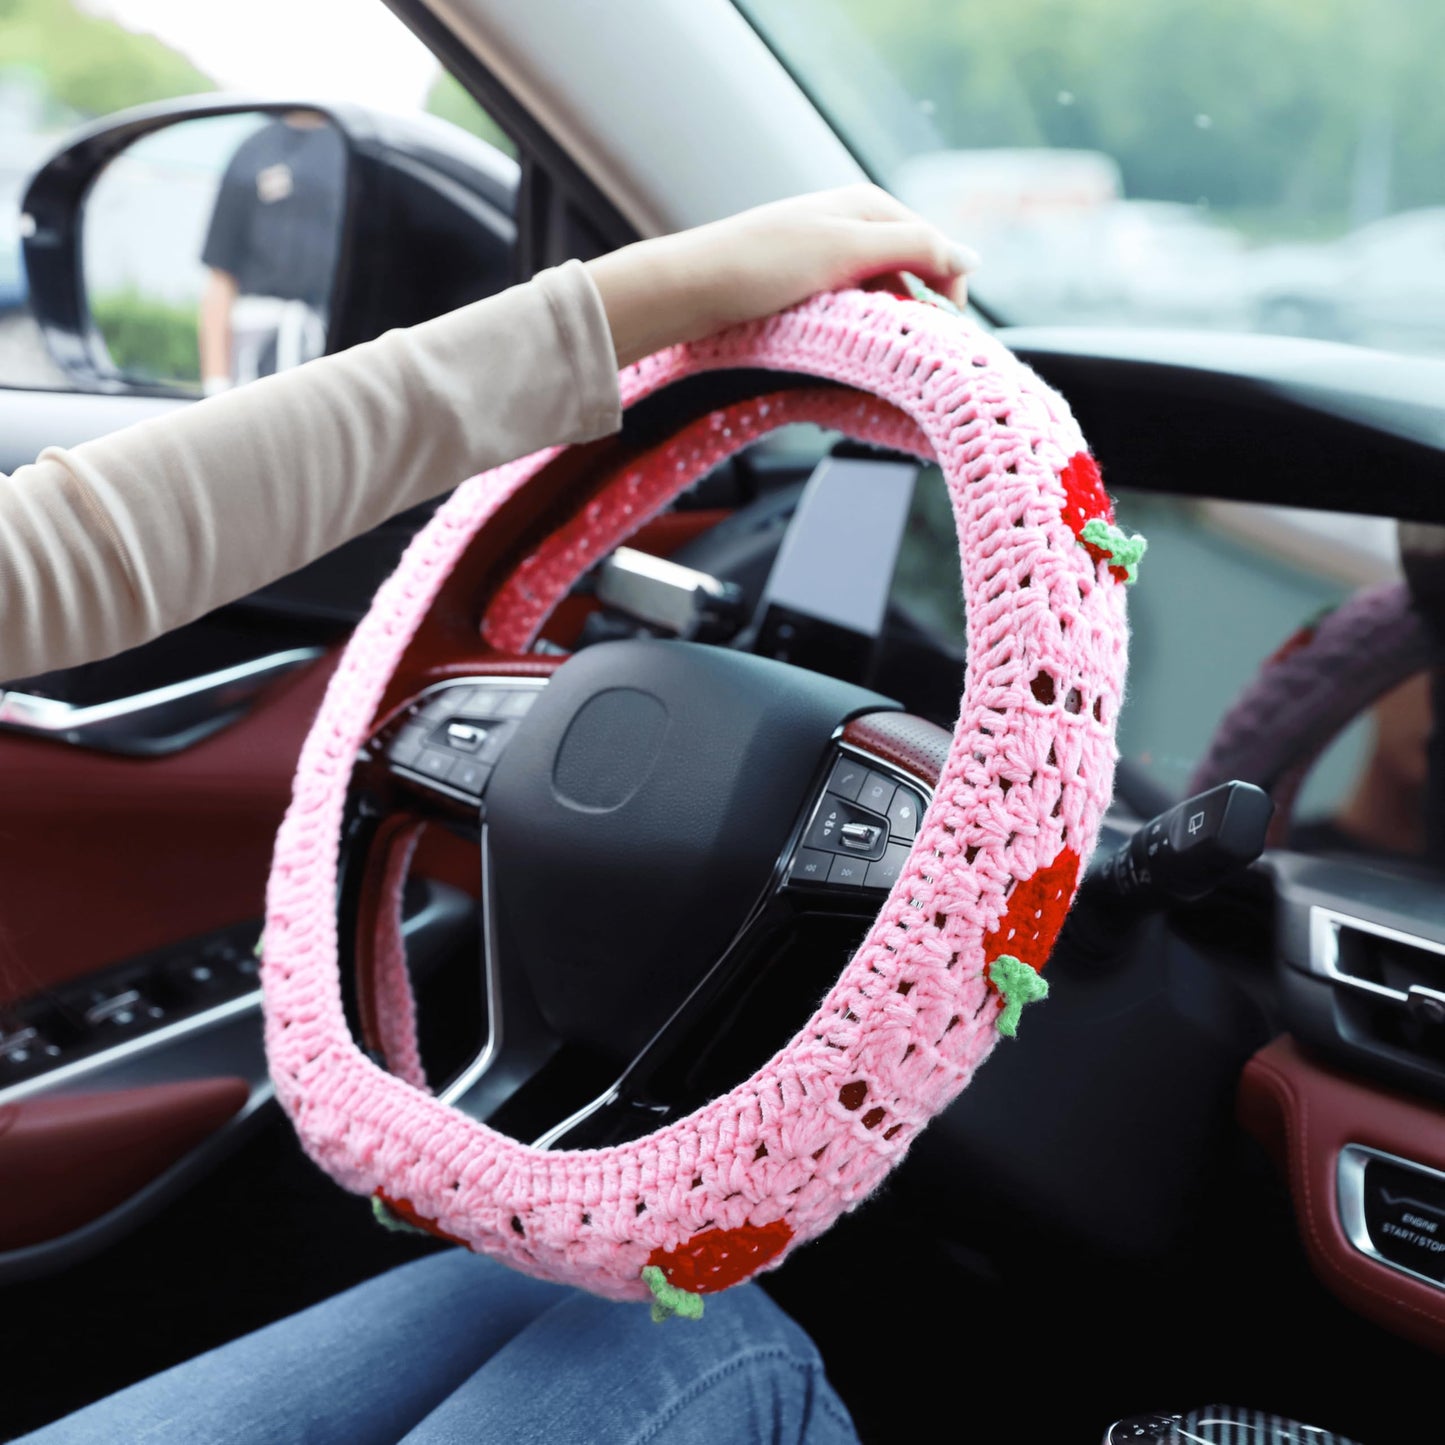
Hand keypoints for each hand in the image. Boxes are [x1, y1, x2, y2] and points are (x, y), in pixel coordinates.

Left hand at [586, 185, 979, 367]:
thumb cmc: (762, 265)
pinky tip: (852, 346)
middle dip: (920, 307)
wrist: (690, 288)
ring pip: (880, 292)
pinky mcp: (802, 284)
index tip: (952, 333)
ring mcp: (825, 255)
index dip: (949, 287)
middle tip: (921, 352)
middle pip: (910, 269)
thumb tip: (971, 258)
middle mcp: (849, 223)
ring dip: (889, 321)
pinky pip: (850, 306)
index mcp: (867, 205)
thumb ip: (913, 250)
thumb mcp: (848, 250)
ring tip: (885, 354)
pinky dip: (859, 326)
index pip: (934, 244)